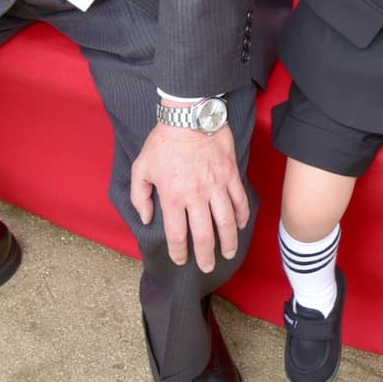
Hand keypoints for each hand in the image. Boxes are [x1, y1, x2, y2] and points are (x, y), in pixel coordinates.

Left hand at [131, 119, 249, 271]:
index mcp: (172, 197)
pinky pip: (240, 199)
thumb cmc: (162, 141)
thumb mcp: (141, 168)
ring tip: (229, 253)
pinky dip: (242, 215)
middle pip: (204, 236)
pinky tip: (241, 224)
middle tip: (208, 266)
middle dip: (206, 256)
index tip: (181, 260)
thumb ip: (140, 197)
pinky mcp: (230, 174)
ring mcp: (216, 186)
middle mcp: (196, 196)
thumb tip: (146, 218)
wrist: (188, 115)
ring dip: (229, 241)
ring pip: (226, 222)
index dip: (179, 253)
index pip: (177, 235)